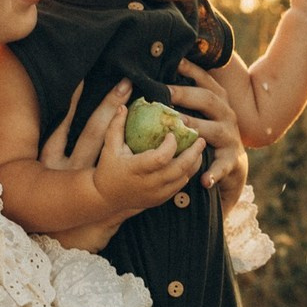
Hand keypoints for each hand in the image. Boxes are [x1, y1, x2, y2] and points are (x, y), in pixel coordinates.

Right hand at [41, 78, 205, 225]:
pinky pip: (181, 185)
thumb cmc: (108, 169)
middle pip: (179, 169)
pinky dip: (188, 172)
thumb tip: (124, 106)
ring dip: (194, 162)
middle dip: (193, 152)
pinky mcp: (161, 199)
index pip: (161, 158)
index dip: (171, 145)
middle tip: (200, 138)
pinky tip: (190, 160)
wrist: (105, 199)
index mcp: (137, 169)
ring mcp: (157, 193)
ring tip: (198, 148)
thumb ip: (116, 126)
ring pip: (184, 178)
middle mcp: (149, 183)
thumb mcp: (109, 147)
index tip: (172, 134)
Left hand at [170, 58, 247, 208]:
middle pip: (208, 100)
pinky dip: (213, 173)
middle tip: (164, 92)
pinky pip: (222, 166)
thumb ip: (186, 98)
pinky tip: (203, 179)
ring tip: (180, 127)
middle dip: (186, 94)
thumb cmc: (206, 134)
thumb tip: (157, 76)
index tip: (173, 59)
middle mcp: (226, 115)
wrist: (231, 167)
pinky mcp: (231, 161)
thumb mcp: (201, 114)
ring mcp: (230, 137)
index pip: (205, 80)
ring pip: (213, 130)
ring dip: (197, 128)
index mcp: (217, 101)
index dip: (191, 69)